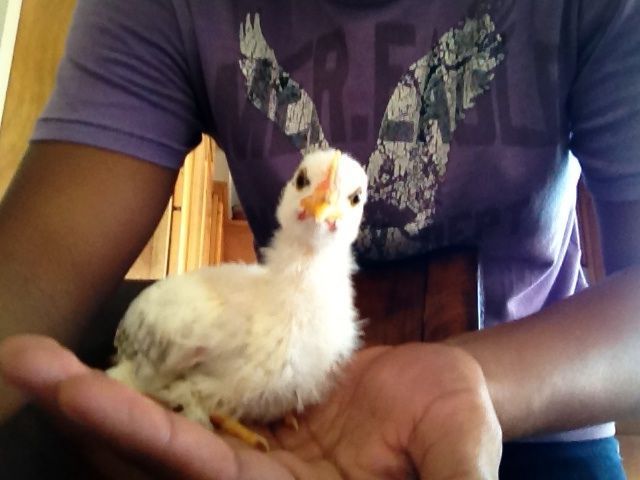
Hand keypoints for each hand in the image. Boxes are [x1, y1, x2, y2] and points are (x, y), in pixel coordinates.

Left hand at [0, 335, 500, 478]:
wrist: (447, 391)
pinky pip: (188, 395)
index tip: (81, 393)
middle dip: (91, 413)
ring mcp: (248, 445)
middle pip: (154, 456)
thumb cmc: (458, 424)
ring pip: (159, 425)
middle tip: (26, 363)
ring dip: (101, 392)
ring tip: (35, 354)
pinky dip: (146, 376)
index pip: (200, 475)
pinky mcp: (252, 410)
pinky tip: (104, 349)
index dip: (142, 437)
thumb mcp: (459, 455)